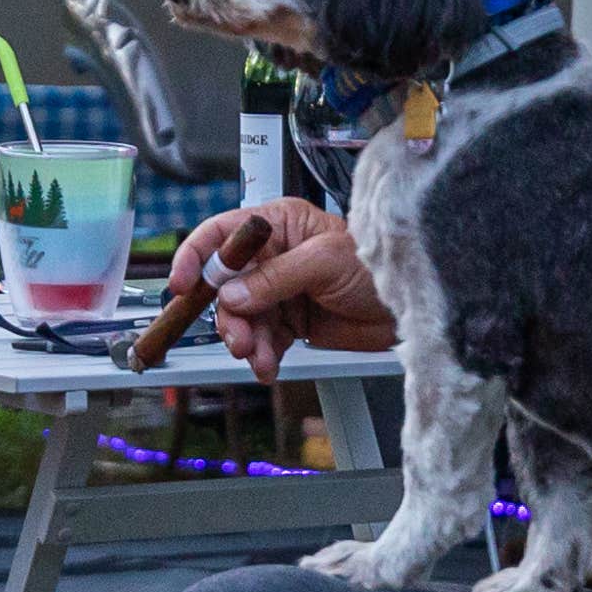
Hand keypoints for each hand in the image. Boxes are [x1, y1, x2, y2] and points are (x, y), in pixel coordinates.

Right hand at [173, 198, 385, 376]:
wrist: (410, 307)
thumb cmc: (377, 265)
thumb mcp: (325, 262)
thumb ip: (276, 278)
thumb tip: (232, 296)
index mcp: (278, 225)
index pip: (221, 234)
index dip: (196, 257)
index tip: (181, 286)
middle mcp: (273, 255)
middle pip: (226, 285)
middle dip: (228, 316)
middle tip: (239, 340)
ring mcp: (280, 290)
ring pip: (242, 318)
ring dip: (246, 341)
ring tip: (260, 358)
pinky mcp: (292, 321)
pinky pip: (263, 339)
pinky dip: (262, 355)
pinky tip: (268, 367)